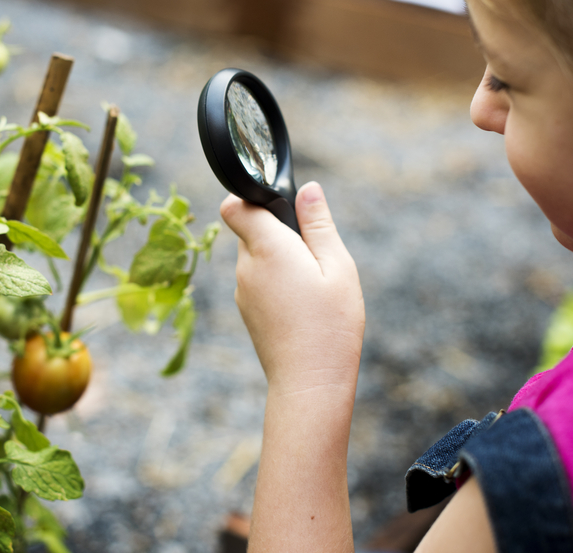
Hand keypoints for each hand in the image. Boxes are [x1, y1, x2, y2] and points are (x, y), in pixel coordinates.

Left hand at [220, 182, 364, 395]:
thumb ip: (319, 225)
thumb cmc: (330, 324)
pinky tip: (302, 304)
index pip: (235, 206)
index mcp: (267, 248)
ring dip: (279, 259)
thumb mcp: (338, 267)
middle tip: (314, 255)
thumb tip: (308, 190)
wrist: (310, 382)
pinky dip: (276, 282)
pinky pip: (257, 281)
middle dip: (278, 232)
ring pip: (255, 258)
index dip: (252, 199)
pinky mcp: (246, 311)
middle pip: (250, 231)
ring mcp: (242, 291)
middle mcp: (246, 267)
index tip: (282, 208)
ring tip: (312, 285)